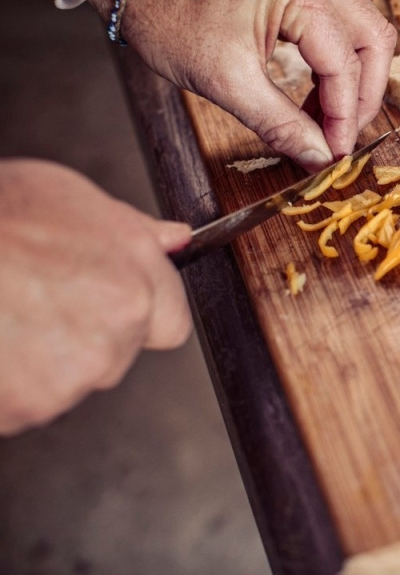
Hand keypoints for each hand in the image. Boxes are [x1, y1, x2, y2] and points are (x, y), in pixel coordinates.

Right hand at [0, 160, 192, 435]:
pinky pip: (21, 406)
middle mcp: (115, 335)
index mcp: (135, 284)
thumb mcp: (66, 196)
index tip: (103, 301)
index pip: (171, 323)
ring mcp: (70, 379)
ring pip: (65, 383)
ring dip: (37, 363)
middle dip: (82, 336)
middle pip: (116, 355)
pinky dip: (4, 386)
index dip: (138, 313)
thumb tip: (177, 240)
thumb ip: (132, 229)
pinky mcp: (25, 408)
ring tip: (1, 313)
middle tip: (30, 298)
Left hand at [84, 0, 396, 170]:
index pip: (346, 64)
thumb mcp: (225, 81)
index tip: (335, 154)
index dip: (345, 117)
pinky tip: (315, 93)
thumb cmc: (169, 16)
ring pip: (364, 32)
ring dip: (352, 80)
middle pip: (374, 42)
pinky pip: (340, 23)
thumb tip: (319, 157)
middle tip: (341, 137)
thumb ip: (281, 124)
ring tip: (325, 119)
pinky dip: (335, 61)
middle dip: (362, 96)